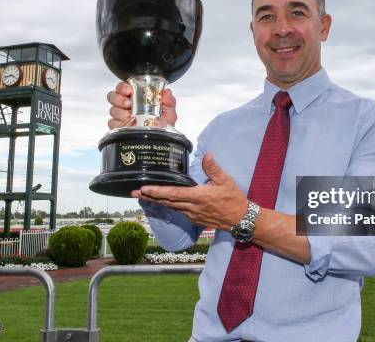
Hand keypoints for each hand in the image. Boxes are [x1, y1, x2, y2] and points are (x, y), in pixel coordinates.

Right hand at [106, 81, 177, 128]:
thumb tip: (167, 92)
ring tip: (130, 115)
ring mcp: (121, 116)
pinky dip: (119, 123)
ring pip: (112, 109)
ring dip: (120, 112)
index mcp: (137, 97)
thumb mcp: (169, 113)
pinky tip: (127, 124)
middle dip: (118, 98)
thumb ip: (169, 101)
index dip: (123, 87)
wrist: (161, 140)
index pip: (124, 87)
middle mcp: (127, 105)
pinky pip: (112, 123)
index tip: (128, 90)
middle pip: (113, 96)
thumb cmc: (164, 125)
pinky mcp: (118, 128)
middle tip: (128, 103)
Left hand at [132, 153, 247, 230]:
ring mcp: (192, 215)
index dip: (157, 192)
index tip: (144, 189)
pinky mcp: (194, 219)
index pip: (173, 194)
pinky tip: (161, 202)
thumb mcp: (225, 181)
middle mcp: (192, 207)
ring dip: (156, 201)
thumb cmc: (233, 199)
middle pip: (167, 202)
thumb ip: (213, 168)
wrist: (240, 219)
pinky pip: (177, 211)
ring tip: (143, 196)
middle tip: (134, 192)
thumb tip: (206, 154)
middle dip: (150, 197)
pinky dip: (167, 206)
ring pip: (170, 207)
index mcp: (198, 196)